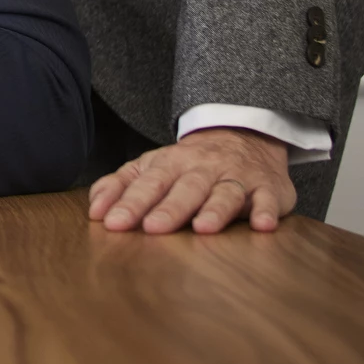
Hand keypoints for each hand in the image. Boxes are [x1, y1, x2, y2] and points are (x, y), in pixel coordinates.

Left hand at [89, 127, 295, 233]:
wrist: (242, 135)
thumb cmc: (188, 163)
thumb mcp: (152, 167)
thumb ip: (120, 185)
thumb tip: (94, 210)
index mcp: (170, 165)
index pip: (148, 184)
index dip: (130, 203)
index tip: (112, 222)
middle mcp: (203, 169)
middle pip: (185, 189)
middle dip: (170, 208)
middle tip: (152, 228)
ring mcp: (236, 177)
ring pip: (225, 194)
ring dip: (215, 210)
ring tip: (204, 228)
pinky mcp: (268, 189)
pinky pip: (269, 200)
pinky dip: (267, 211)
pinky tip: (263, 225)